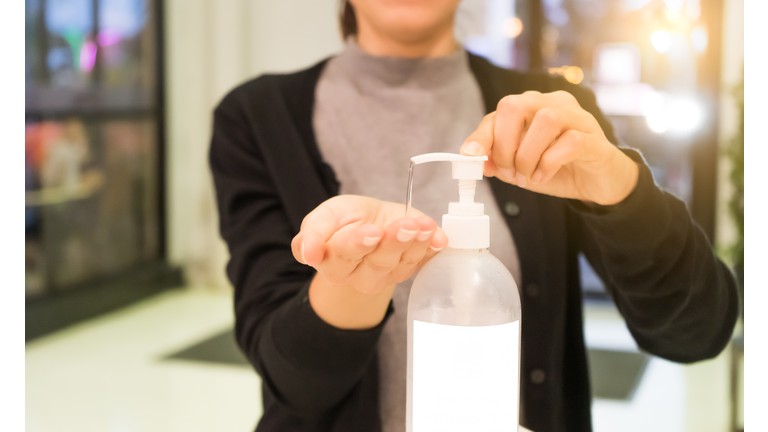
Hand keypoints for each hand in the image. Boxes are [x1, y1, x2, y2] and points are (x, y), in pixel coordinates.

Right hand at [291, 195, 447, 328]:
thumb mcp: (322, 217)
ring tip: (423, 225)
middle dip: (393, 242)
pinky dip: (433, 249)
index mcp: (333, 262)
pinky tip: (438, 237)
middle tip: (405, 226)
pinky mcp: (409, 268)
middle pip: (377, 262)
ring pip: (402, 263)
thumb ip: (312, 233)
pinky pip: (423, 261)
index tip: (372, 232)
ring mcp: (387, 275)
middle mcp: (360, 275)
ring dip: (416, 243)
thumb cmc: (343, 220)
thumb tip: (309, 254)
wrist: (368, 223)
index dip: (358, 243)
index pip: (343, 254)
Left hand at [460, 91, 638, 205]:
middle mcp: (555, 104)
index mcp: (534, 106)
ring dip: (528, 155)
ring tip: (526, 176)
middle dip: (505, 144)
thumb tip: (476, 159)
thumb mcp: (520, 167)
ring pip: (545, 120)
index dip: (483, 134)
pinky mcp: (594, 138)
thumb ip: (498, 160)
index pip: (501, 110)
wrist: (597, 182)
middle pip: (517, 105)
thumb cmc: (558, 168)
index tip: (471, 156)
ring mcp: (578, 118)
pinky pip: (570, 142)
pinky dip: (549, 163)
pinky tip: (544, 177)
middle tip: (508, 171)